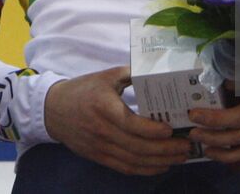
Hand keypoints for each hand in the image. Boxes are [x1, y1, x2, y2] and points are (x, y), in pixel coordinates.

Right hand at [43, 66, 190, 174]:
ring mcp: (100, 147)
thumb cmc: (82, 90)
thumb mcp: (105, 76)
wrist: (53, 110)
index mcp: (104, 107)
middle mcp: (102, 131)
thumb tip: (157, 68)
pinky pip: (125, 168)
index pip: (130, 124)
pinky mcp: (99, 157)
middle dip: (165, 149)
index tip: (170, 129)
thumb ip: (130, 73)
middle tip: (186, 146)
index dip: (151, 130)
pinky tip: (162, 166)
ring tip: (180, 157)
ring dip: (160, 162)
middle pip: (137, 146)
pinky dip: (145, 170)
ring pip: (134, 161)